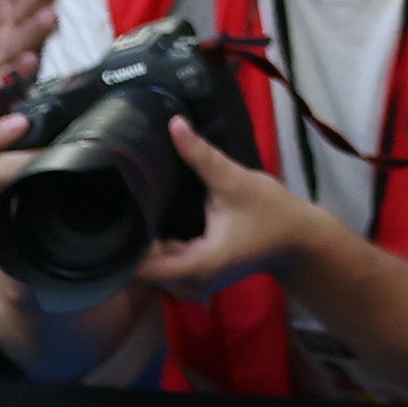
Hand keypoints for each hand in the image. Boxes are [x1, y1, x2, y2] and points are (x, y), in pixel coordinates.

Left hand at [128, 117, 343, 293]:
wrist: (300, 242)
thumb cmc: (272, 214)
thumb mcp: (236, 181)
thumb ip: (202, 156)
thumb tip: (174, 124)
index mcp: (195, 265)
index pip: (138, 270)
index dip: (119, 247)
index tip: (107, 218)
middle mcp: (187, 282)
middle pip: (138, 269)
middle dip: (126, 240)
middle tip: (112, 203)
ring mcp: (191, 283)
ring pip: (149, 268)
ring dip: (140, 243)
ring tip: (125, 208)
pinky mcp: (195, 275)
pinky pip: (163, 264)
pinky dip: (155, 246)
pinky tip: (149, 220)